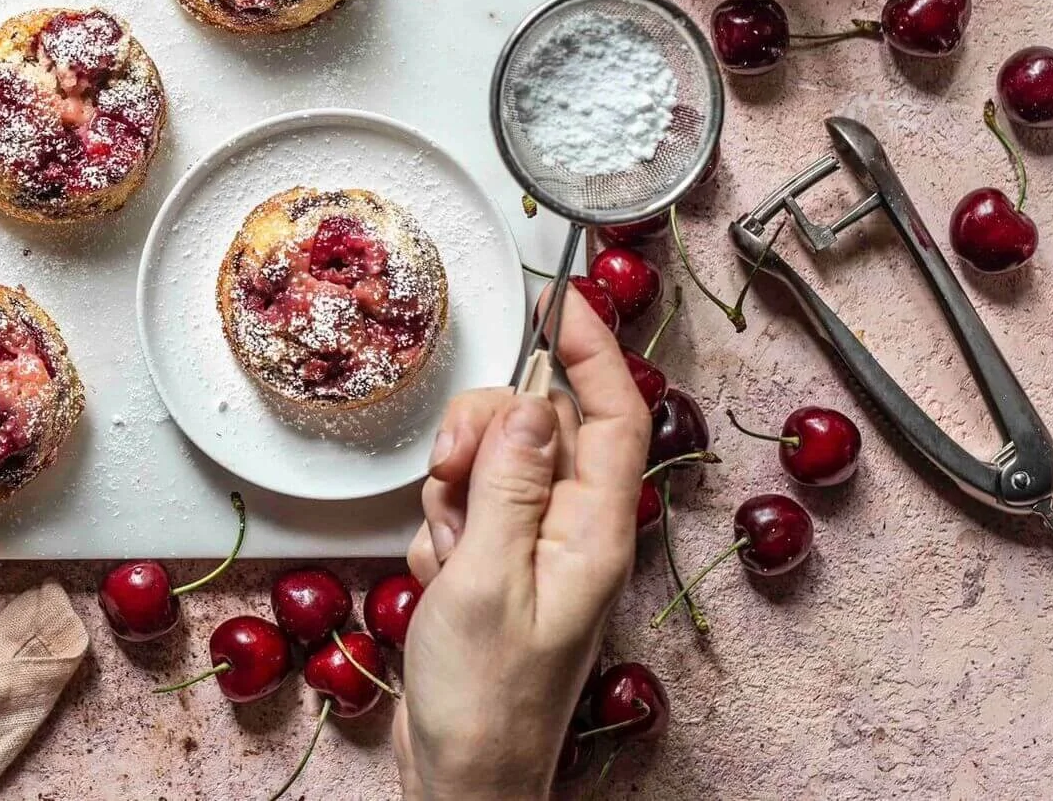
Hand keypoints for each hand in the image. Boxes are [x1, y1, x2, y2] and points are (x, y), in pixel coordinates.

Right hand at [393, 286, 649, 799]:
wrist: (464, 774)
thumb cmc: (485, 697)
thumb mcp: (486, 579)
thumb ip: (506, 484)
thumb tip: (526, 400)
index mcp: (596, 531)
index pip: (612, 414)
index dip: (591, 349)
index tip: (558, 299)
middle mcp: (575, 529)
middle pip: (537, 426)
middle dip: (481, 435)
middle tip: (451, 478)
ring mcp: (536, 545)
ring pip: (491, 462)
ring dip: (453, 493)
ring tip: (446, 553)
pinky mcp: (499, 562)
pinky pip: (464, 506)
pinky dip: (441, 529)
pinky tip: (439, 576)